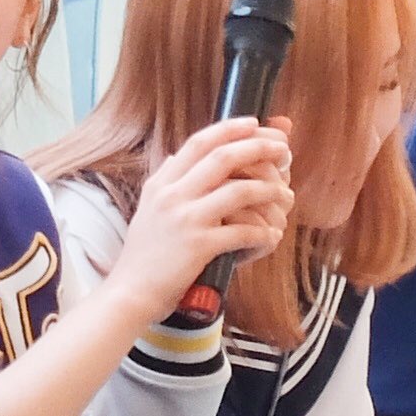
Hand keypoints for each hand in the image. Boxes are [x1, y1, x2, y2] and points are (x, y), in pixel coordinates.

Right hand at [112, 117, 294, 323]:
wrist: (130, 292)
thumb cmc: (143, 255)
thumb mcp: (147, 209)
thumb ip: (163, 181)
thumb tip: (172, 155)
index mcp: (161, 183)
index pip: (199, 142)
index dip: (230, 129)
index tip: (254, 123)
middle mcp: (172, 195)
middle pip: (223, 157)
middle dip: (259, 148)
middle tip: (284, 149)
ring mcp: (186, 219)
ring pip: (239, 191)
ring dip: (270, 190)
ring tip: (285, 195)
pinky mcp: (199, 246)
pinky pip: (242, 231)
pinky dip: (263, 232)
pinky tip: (271, 235)